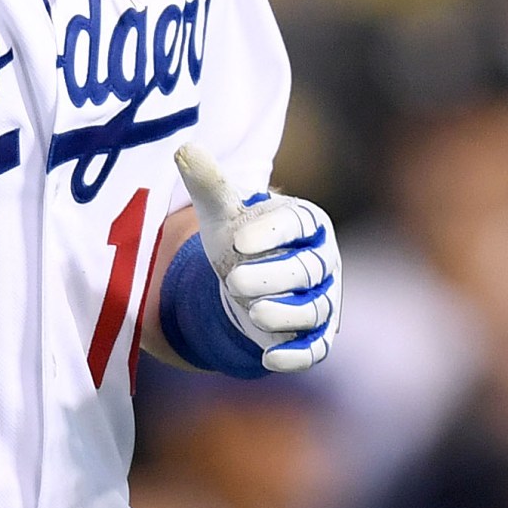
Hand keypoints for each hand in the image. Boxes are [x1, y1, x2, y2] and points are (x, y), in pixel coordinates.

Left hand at [173, 144, 340, 371]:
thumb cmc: (240, 242)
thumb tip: (184, 148)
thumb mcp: (221, 214)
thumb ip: (209, 184)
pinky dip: (296, 355)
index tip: (238, 239)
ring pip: (313, 309)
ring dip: (285, 314)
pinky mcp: (316, 336)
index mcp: (307, 222)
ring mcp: (323, 300)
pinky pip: (315, 348)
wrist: (248, 283)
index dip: (272, 232)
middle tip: (234, 281)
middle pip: (306, 269)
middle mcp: (323, 260)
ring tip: (253, 312)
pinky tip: (269, 358)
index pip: (298, 223)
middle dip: (274, 276)